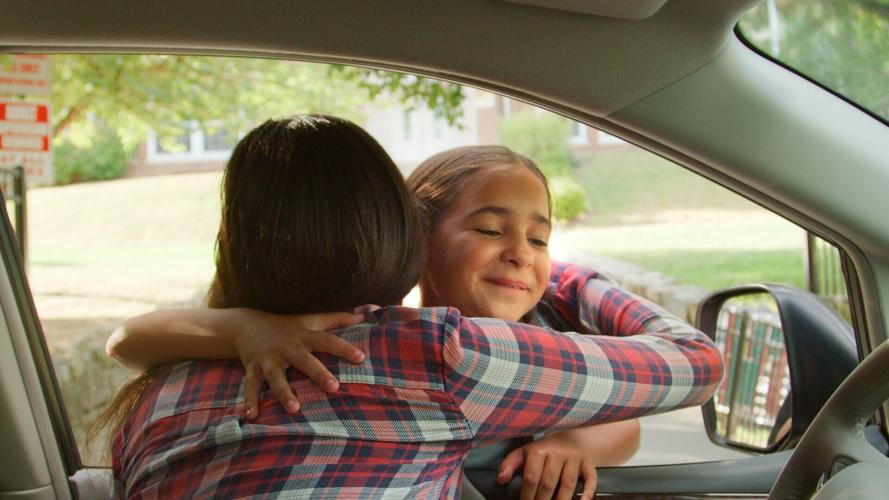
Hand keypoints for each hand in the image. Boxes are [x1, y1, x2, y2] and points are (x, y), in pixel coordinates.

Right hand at [232, 309, 365, 418]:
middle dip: (318, 373)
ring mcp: (268, 359)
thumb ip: (339, 319)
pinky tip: (251, 416)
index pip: (328, 340)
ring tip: (295, 408)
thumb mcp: (312, 319)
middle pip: (304, 360)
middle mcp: (287, 348)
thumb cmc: (287, 326)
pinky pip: (250, 387)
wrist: (246, 325)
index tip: (361, 358)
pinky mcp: (252, 370)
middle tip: (334, 387)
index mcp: (304, 336)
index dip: (344, 348)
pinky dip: (249, 401)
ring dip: (284, 392)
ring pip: (276, 377)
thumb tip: (368, 314)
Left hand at [497, 432, 596, 499]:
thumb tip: (500, 480)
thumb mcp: (524, 453)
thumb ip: (509, 464)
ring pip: (568, 484)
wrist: (570, 438)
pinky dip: (588, 493)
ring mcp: (574, 458)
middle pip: (548, 483)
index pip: (531, 477)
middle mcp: (557, 453)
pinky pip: (590, 480)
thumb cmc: (543, 451)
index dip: (527, 496)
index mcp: (539, 450)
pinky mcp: (588, 464)